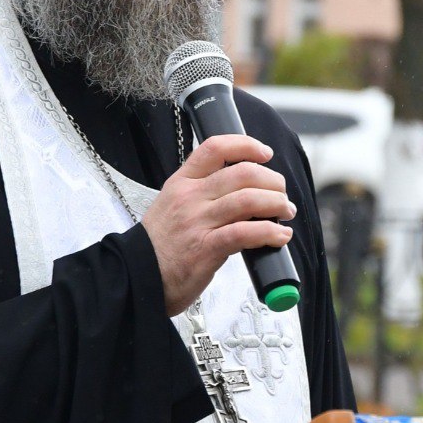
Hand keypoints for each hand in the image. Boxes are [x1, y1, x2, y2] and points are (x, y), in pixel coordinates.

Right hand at [140, 134, 295, 315]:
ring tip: (286, 213)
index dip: (246, 145)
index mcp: (181, 182)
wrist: (137, 278)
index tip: (265, 154)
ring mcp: (197, 222)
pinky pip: (246, 233)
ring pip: (248, 200)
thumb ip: (202, 194)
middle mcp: (189, 198)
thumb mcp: (173, 206)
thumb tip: (245, 190)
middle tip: (282, 194)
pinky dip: (270, 233)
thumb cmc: (160, 247)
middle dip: (272, 181)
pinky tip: (279, 236)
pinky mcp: (206, 249)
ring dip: (276, 204)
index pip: (215, 148)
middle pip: (242, 173)